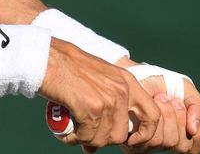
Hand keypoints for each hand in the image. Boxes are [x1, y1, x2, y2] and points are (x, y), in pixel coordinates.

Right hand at [39, 39, 161, 149]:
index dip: (144, 134)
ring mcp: (107, 99)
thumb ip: (106, 106)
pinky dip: (73, 139)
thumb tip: (98, 142)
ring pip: (103, 139)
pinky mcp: (90, 108)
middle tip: (86, 133)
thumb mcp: (97, 80)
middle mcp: (122, 91)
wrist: (46, 57)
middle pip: (122, 135)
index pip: (153, 116)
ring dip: (85, 140)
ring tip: (72, 131)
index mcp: (127, 82)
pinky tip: (65, 131)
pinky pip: (87, 136)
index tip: (128, 140)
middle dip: (103, 139)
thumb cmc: (67, 67)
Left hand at [121, 74, 199, 153]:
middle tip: (167, 99)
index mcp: (180, 134)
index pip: (195, 146)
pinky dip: (152, 118)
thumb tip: (193, 129)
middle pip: (181, 145)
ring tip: (157, 99)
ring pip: (167, 141)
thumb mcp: (186, 90)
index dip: (193, 126)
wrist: (135, 75)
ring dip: (164, 114)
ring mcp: (151, 145)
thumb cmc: (160, 84)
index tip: (182, 105)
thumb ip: (198, 107)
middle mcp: (166, 143)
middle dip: (176, 117)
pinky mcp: (135, 143)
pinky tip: (147, 106)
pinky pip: (150, 139)